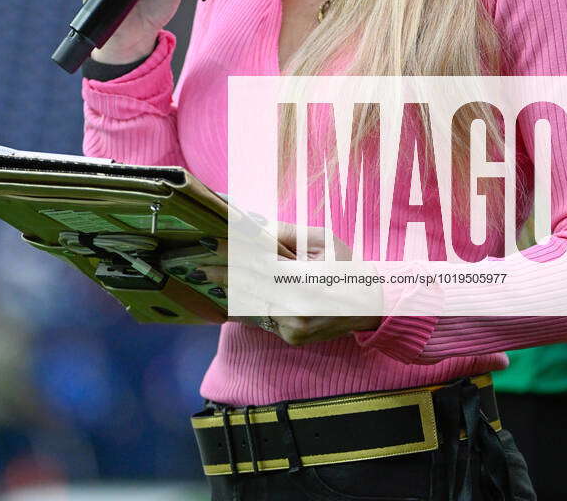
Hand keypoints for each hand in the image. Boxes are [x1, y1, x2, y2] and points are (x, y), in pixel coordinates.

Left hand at [172, 232, 381, 344]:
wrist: (370, 306)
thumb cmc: (346, 267)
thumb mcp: (323, 241)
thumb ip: (287, 234)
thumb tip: (253, 227)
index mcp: (308, 280)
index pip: (260, 264)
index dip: (234, 254)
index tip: (210, 244)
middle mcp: (298, 308)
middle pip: (250, 286)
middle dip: (222, 272)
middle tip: (196, 261)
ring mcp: (294, 328)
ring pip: (251, 304)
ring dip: (228, 289)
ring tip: (206, 273)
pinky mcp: (292, 338)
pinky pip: (262, 318)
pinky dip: (244, 305)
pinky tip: (227, 293)